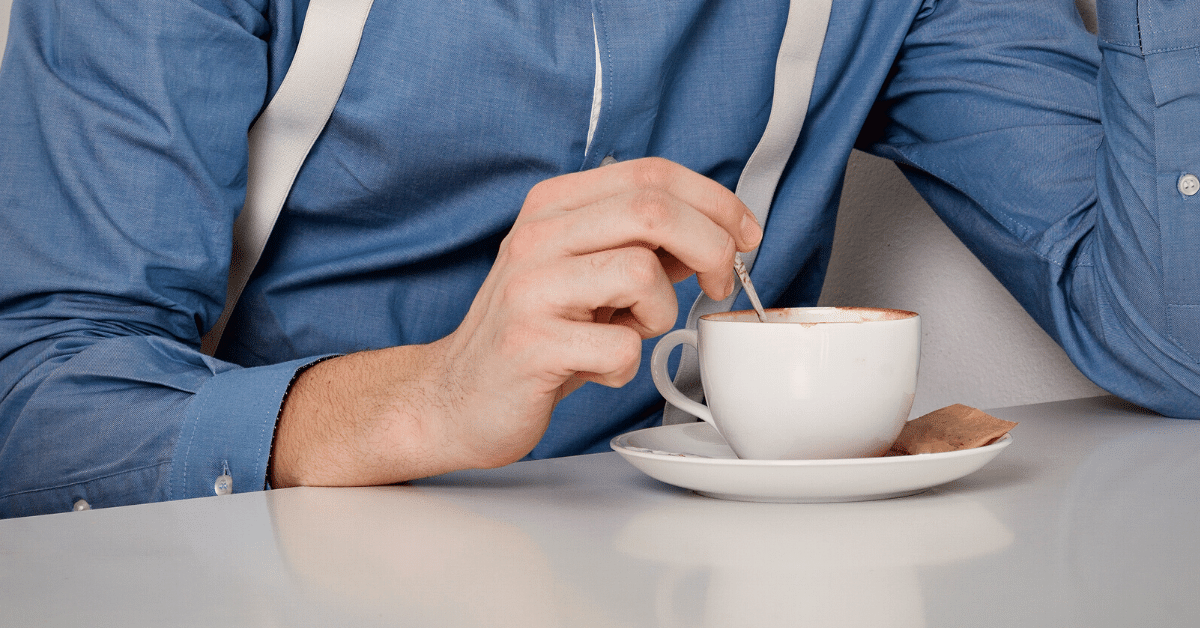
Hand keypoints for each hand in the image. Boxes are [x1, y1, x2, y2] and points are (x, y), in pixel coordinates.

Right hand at [270, 157, 761, 486]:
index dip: (714, 200)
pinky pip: (619, 348)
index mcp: (553, 206)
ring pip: (641, 273)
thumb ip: (642, 247)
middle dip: (712, 247)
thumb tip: (717, 231)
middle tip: (722, 283)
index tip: (745, 235)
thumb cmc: (533, 336)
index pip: (652, 174)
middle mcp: (537, 236)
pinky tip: (598, 368)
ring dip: (660, 313)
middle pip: (653, 210)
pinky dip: (625, 366)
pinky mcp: (530, 343)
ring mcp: (530, 287)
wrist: (455, 397)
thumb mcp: (586, 275)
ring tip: (630, 333)